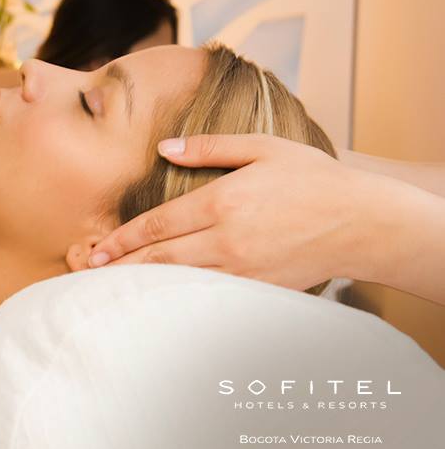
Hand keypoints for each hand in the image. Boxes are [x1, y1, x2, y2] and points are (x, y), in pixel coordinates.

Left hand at [86, 133, 382, 291]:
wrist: (362, 221)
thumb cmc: (312, 178)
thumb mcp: (262, 147)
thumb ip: (210, 147)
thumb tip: (166, 148)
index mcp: (223, 202)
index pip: (158, 225)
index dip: (122, 238)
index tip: (96, 248)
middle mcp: (227, 240)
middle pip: (160, 259)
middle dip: (120, 267)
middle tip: (87, 274)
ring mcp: (243, 269)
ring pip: (179, 282)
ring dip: (142, 286)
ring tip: (110, 291)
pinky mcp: (259, 288)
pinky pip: (208, 296)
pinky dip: (179, 299)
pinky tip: (159, 301)